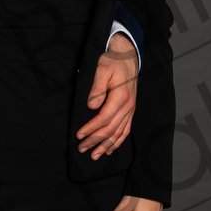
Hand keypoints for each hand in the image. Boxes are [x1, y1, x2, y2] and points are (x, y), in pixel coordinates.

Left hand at [74, 32, 137, 157]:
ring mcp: (130, 110)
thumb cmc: (113, 61)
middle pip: (110, 129)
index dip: (91, 129)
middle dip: (95, 141)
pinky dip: (118, 141)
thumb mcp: (102, 69)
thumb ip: (97, 88)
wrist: (128, 55)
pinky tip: (110, 149)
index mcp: (120, 98)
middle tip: (82, 149)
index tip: (79, 135)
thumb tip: (92, 106)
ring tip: (95, 155)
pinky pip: (126, 130)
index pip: (103, 119)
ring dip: (106, 145)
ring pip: (119, 133)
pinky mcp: (130, 110)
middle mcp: (128, 107)